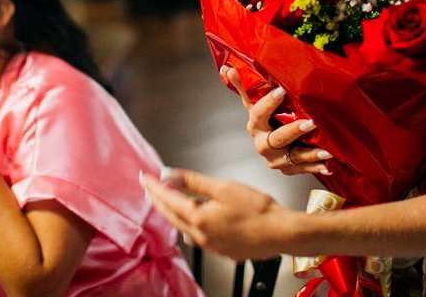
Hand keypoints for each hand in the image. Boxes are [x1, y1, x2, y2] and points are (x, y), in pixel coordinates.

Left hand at [144, 169, 293, 260]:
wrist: (281, 233)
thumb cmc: (257, 209)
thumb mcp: (223, 187)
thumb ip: (193, 181)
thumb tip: (168, 175)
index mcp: (198, 218)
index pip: (167, 199)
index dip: (153, 186)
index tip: (143, 176)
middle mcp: (200, 236)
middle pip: (170, 216)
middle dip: (157, 200)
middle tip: (147, 187)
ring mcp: (210, 246)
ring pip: (182, 227)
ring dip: (171, 212)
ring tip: (165, 199)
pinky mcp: (221, 250)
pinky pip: (196, 236)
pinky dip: (187, 223)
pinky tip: (191, 218)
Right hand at [222, 66, 330, 175]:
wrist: (270, 146)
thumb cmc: (266, 119)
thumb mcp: (255, 103)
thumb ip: (243, 86)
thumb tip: (227, 68)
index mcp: (255, 125)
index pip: (259, 113)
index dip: (269, 102)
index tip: (282, 90)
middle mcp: (263, 143)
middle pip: (278, 139)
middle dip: (294, 131)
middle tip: (311, 122)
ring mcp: (275, 159)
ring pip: (293, 157)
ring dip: (311, 154)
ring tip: (327, 149)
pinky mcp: (287, 169)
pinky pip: (302, 169)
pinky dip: (315, 168)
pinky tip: (327, 165)